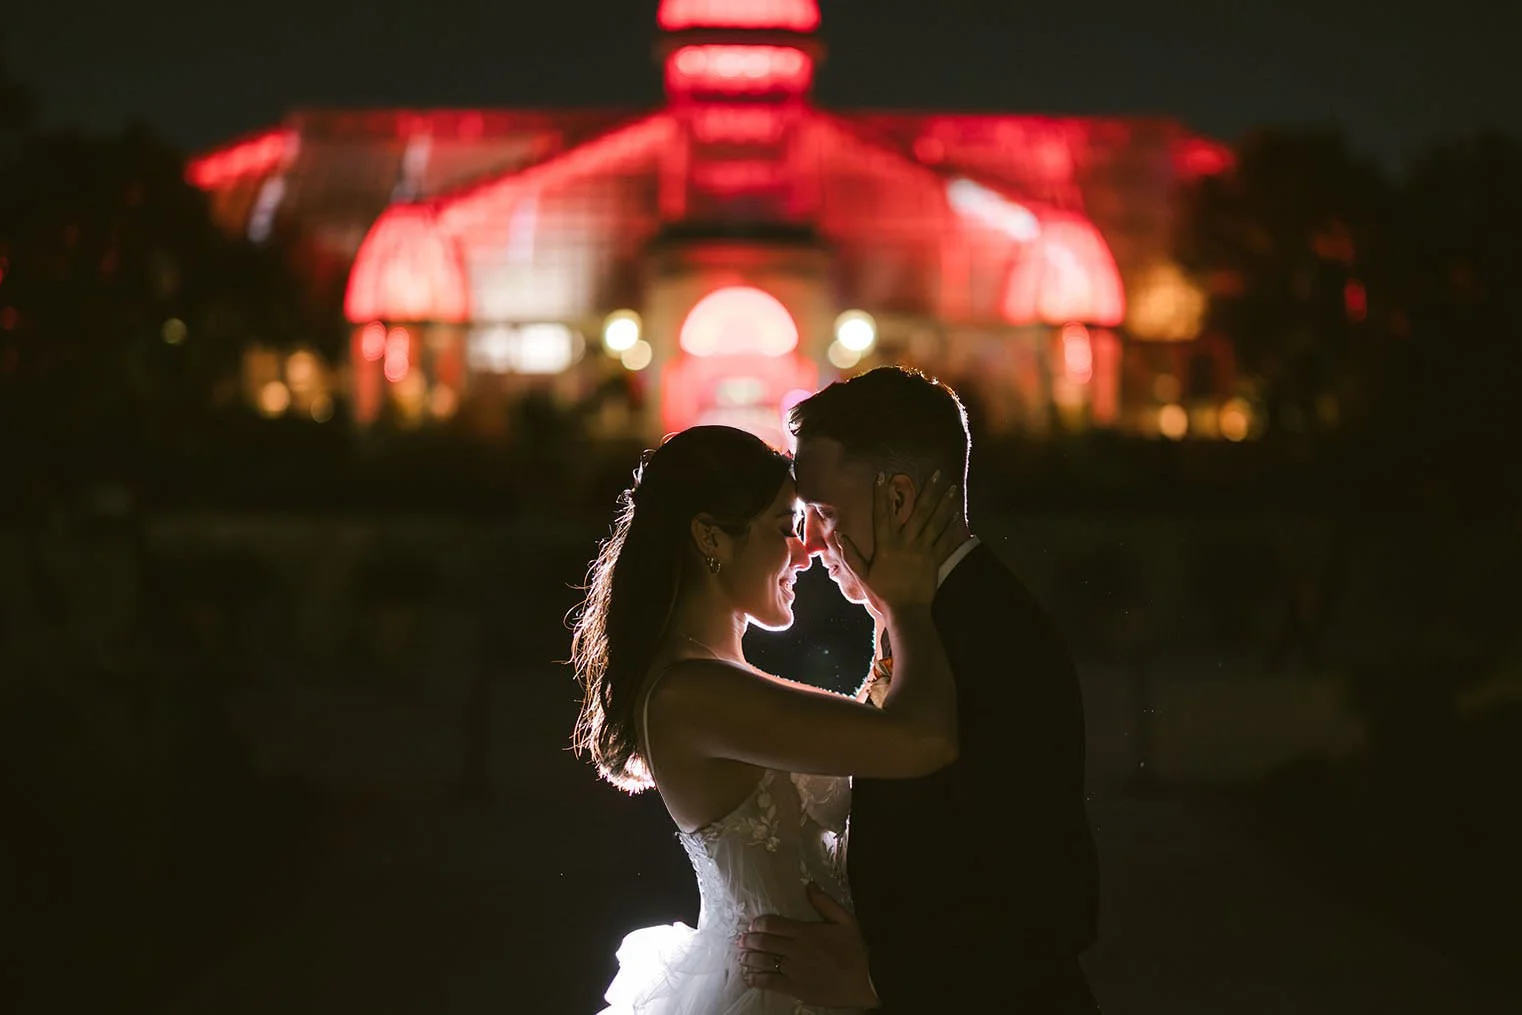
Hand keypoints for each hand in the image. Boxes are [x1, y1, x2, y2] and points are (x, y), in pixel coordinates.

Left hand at [738, 882, 879, 1007]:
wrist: (866, 980)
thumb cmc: (856, 950)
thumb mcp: (845, 919)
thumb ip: (824, 902)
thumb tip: (809, 885)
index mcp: (806, 931)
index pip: (773, 924)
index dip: (759, 924)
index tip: (753, 925)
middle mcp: (796, 950)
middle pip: (764, 943)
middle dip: (749, 940)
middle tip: (740, 939)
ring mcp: (794, 971)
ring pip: (764, 962)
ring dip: (749, 958)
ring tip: (741, 955)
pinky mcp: (796, 988)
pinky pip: (770, 983)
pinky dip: (757, 979)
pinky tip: (750, 977)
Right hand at [832, 469, 960, 612]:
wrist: (906, 613)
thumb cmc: (882, 595)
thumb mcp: (862, 575)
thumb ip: (850, 555)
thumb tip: (839, 535)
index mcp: (886, 545)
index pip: (882, 514)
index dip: (881, 494)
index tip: (883, 476)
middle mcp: (906, 543)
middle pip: (918, 511)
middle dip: (927, 490)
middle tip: (936, 473)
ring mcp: (923, 551)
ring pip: (935, 522)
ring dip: (944, 503)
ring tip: (952, 488)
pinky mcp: (935, 560)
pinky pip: (945, 540)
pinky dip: (952, 527)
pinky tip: (958, 514)